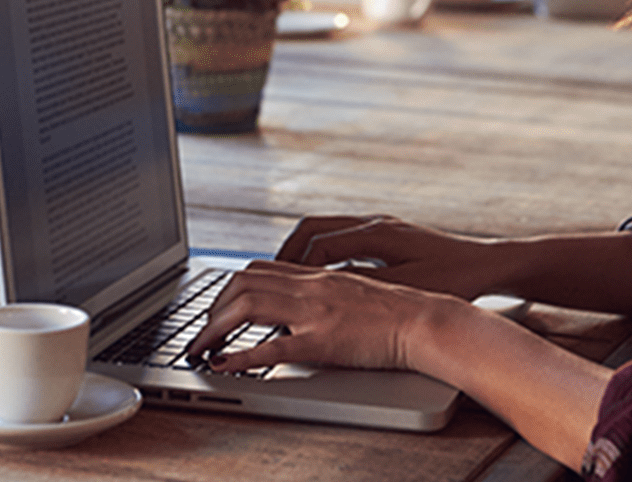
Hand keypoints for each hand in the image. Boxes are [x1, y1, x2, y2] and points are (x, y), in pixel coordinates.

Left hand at [186, 260, 460, 373]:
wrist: (429, 320)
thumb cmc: (404, 310)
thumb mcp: (359, 291)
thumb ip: (329, 294)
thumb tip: (305, 309)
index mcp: (321, 275)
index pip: (263, 267)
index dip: (233, 285)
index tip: (221, 306)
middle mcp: (312, 285)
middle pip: (244, 280)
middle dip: (214, 305)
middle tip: (204, 329)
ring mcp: (314, 311)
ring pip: (246, 305)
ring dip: (215, 326)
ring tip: (202, 347)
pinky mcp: (321, 340)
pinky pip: (269, 347)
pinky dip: (239, 356)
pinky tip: (223, 364)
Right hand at [276, 215, 503, 300]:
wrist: (490, 264)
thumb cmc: (456, 278)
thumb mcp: (408, 288)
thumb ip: (365, 287)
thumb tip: (325, 291)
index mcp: (377, 234)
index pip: (318, 244)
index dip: (293, 266)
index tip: (274, 286)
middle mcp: (375, 223)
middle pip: (312, 228)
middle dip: (286, 252)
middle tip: (266, 276)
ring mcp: (381, 227)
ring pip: (325, 230)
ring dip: (302, 251)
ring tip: (284, 277)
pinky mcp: (388, 236)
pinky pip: (341, 238)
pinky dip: (322, 254)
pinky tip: (319, 277)